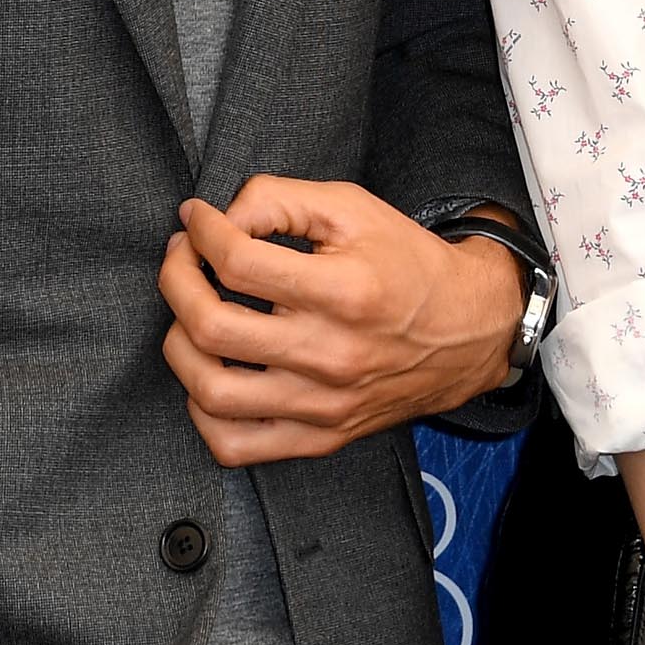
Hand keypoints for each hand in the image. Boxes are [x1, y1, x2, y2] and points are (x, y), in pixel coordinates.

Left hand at [159, 177, 523, 463]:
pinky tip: (209, 373)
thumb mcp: (354, 207)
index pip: (239, 261)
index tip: (197, 220)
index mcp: (343, 291)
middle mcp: (331, 354)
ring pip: (211, 392)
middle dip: (176, 280)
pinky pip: (235, 445)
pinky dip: (202, 412)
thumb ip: (280, 198)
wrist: (468, 330)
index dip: (201, 232)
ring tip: (188, 314)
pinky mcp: (320, 436)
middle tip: (182, 258)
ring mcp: (323, 404)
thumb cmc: (408, 264)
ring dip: (178, 345)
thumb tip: (220, 218)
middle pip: (211, 326)